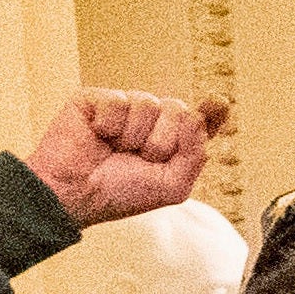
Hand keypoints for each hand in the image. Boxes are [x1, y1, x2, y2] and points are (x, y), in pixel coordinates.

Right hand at [30, 89, 228, 225]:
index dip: (211, 111)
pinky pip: (119, 101)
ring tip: (115, 149)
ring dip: (133, 137)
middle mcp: (149, 121)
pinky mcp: (97, 99)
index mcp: (170, 141)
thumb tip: (199, 116)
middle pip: (178, 109)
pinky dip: (110, 126)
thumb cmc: (120, 194)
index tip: (218, 103)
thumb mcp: (171, 187)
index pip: (197, 120)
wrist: (76, 195)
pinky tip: (97, 136)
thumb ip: (195, 156)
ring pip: (149, 104)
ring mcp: (124, 107)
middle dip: (162, 141)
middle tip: (139, 158)